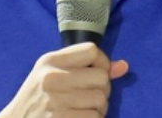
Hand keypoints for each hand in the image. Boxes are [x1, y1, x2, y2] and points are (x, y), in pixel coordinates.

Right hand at [0, 42, 128, 117]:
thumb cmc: (37, 100)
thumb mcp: (52, 75)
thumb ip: (85, 67)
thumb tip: (123, 66)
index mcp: (49, 62)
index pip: (91, 50)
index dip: (102, 62)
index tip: (97, 73)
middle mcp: (51, 78)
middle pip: (101, 77)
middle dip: (102, 89)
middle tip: (89, 97)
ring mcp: (56, 102)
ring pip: (100, 100)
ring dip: (98, 109)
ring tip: (82, 110)